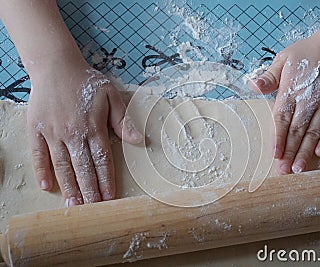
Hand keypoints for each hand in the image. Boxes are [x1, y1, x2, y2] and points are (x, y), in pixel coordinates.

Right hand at [27, 58, 141, 205]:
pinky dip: (42, 170)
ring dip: (69, 186)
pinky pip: (38, 154)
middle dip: (89, 189)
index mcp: (93, 126)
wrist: (56, 66)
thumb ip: (123, 120)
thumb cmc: (86, 81)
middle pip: (83, 167)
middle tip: (92, 209)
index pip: (102, 159)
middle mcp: (73, 133)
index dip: (106, 179)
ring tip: (74, 205)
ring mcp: (53, 132)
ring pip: (62, 165)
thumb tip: (139, 140)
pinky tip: (47, 186)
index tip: (110, 196)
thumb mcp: (111, 95)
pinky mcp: (36, 129)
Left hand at [250, 35, 319, 174]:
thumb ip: (269, 76)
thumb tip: (253, 86)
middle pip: (296, 131)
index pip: (281, 119)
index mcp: (292, 91)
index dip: (278, 139)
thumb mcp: (284, 58)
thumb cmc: (310, 51)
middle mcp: (309, 101)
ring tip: (299, 169)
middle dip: (289, 153)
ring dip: (305, 152)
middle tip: (284, 171)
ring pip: (313, 132)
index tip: (275, 155)